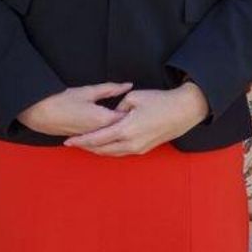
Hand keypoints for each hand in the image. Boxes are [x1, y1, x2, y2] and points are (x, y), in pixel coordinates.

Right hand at [17, 82, 132, 135]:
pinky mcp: (85, 141)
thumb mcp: (88, 91)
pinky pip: (101, 142)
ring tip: (130, 128)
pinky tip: (114, 135)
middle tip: (141, 120)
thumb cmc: (64, 99)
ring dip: (120, 134)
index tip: (144, 109)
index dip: (136, 114)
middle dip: (130, 126)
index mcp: (103, 119)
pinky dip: (108, 138)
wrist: (41, 113)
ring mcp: (92, 139)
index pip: (127, 119)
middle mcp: (99, 132)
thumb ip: (110, 89)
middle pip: (121, 132)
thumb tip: (128, 85)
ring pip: (112, 139)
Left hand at [64, 83, 207, 155]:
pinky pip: (122, 152)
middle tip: (73, 144)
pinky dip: (110, 150)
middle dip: (86, 148)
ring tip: (85, 145)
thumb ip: (118, 108)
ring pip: (112, 153)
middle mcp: (131, 143)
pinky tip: (103, 146)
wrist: (183, 111)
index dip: (81, 140)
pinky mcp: (144, 149)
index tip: (68, 141)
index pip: (97, 138)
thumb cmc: (159, 101)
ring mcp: (138, 149)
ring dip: (98, 150)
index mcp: (126, 129)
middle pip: (102, 150)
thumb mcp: (134, 97)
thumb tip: (112, 114)